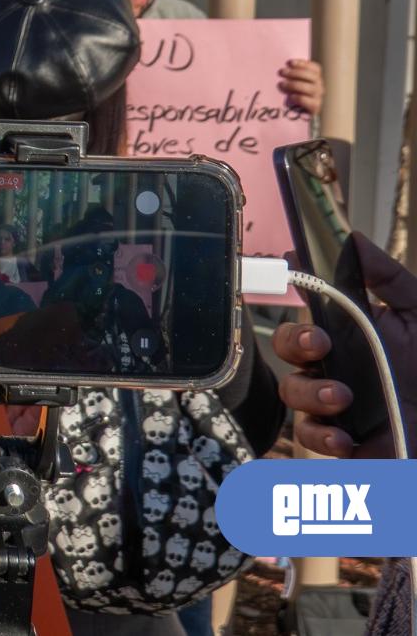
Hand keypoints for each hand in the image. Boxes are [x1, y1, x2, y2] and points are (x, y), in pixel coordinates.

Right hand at [273, 234, 416, 457]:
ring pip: (292, 393)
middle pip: (288, 350)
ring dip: (310, 394)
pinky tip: (343, 437)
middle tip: (321, 346)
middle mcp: (333, 366)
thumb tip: (354, 240)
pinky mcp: (340, 438)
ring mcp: (332, 403)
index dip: (298, 316)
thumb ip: (389, 279)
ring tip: (342, 398)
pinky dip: (321, 437)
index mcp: (348, 335)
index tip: (311, 318)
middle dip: (296, 345)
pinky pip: (311, 436)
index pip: (307, 317)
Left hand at [277, 58, 322, 114]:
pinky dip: (299, 98)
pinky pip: (309, 102)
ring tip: (281, 84)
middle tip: (281, 72)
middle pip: (312, 76)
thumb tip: (280, 68)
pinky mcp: (315, 108)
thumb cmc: (292, 96)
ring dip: (294, 84)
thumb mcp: (293, 84)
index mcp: (316, 78)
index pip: (315, 68)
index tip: (289, 62)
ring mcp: (318, 97)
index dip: (303, 64)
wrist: (297, 116)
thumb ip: (290, 76)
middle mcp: (319, 87)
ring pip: (310, 88)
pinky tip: (290, 97)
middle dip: (295, 73)